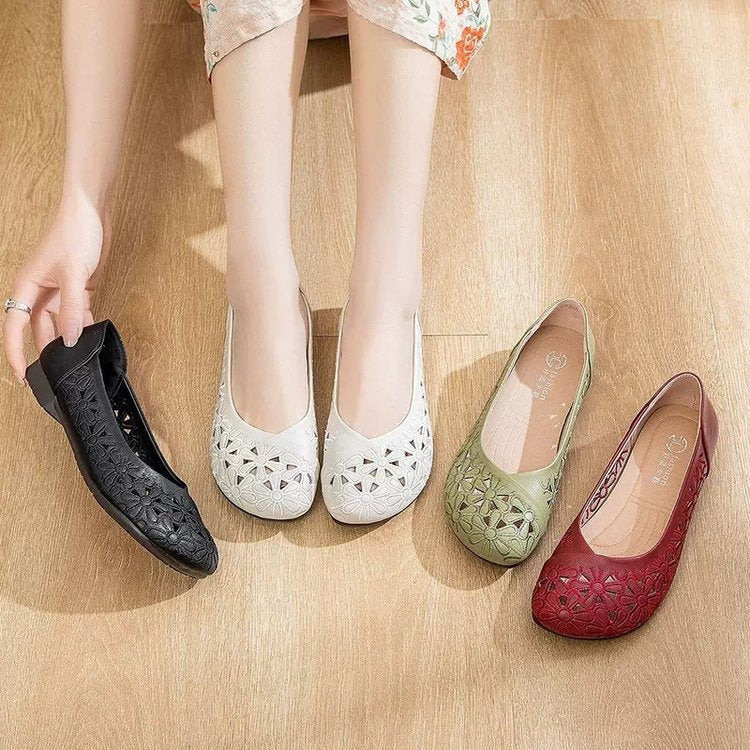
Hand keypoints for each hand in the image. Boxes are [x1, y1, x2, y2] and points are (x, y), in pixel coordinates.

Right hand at [4, 191, 109, 381]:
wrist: (91, 211)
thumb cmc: (73, 233)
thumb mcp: (74, 273)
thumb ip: (72, 308)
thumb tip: (70, 339)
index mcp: (27, 287)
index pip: (15, 327)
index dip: (15, 352)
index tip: (22, 375)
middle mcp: (40, 291)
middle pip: (39, 330)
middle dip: (46, 352)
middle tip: (58, 375)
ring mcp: (59, 290)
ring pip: (59, 323)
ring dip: (67, 340)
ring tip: (77, 361)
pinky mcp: (78, 288)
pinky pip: (77, 313)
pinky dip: (84, 325)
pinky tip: (92, 338)